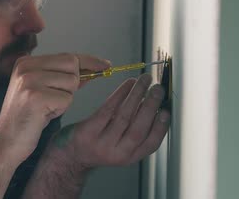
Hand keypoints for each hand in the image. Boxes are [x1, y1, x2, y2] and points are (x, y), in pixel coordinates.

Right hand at [0, 53, 110, 162]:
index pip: (67, 56)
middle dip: (73, 84)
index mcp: (26, 62)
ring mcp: (29, 80)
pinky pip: (67, 99)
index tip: (106, 64)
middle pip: (72, 65)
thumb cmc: (28, 118)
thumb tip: (92, 68)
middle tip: (56, 99)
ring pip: (71, 82)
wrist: (6, 142)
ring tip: (46, 108)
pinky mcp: (36, 96)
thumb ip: (64, 77)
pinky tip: (44, 115)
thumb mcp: (43, 91)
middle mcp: (26, 66)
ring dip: (65, 98)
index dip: (89, 61)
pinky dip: (60, 109)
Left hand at [51, 74, 169, 169]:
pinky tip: (128, 84)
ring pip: (124, 116)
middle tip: (158, 89)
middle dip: (151, 106)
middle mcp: (117, 153)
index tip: (167, 110)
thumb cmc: (101, 144)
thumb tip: (156, 104)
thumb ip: (137, 130)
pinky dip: (120, 94)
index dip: (160, 127)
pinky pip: (108, 110)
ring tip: (145, 80)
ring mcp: (101, 143)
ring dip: (137, 95)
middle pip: (138, 128)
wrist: (72, 154)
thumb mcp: (122, 145)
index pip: (151, 144)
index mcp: (130, 157)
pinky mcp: (88, 131)